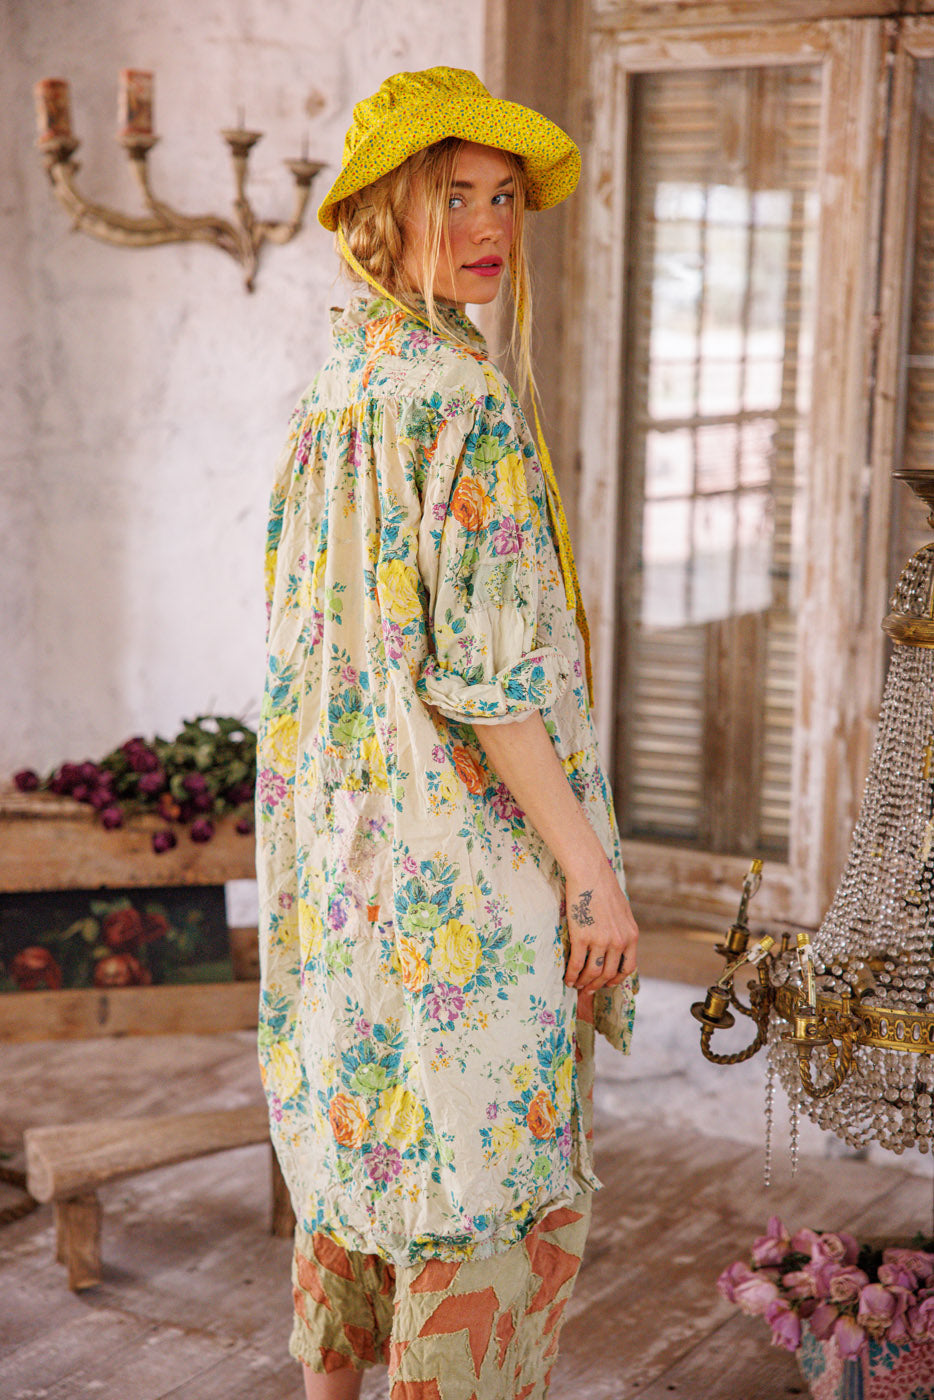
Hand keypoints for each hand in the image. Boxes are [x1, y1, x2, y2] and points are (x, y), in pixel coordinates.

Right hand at [564, 858, 638, 991]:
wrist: (591, 873)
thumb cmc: (604, 888)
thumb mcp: (623, 911)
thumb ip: (622, 930)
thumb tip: (616, 944)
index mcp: (631, 935)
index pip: (627, 967)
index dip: (616, 979)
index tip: (607, 983)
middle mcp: (618, 941)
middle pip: (608, 973)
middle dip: (597, 985)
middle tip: (587, 990)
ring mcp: (600, 940)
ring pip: (593, 972)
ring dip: (583, 983)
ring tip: (575, 985)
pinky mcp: (582, 936)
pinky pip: (577, 963)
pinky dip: (571, 974)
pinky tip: (567, 978)